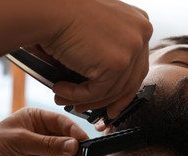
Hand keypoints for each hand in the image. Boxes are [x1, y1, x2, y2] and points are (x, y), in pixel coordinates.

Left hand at [0, 108, 87, 155]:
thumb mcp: (21, 142)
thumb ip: (48, 144)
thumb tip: (73, 145)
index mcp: (36, 118)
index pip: (62, 121)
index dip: (74, 130)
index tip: (83, 140)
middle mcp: (42, 132)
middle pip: (67, 135)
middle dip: (76, 142)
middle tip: (84, 151)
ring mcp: (43, 149)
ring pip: (65, 150)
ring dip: (72, 154)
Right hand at [41, 0, 152, 117]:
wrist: (46, 8)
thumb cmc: (62, 14)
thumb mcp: (95, 31)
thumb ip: (107, 51)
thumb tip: (103, 84)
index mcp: (138, 23)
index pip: (137, 65)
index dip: (123, 89)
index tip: (113, 104)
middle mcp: (141, 33)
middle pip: (130, 81)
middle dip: (109, 101)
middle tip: (92, 112)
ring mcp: (132, 49)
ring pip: (112, 90)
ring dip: (86, 99)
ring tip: (65, 99)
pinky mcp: (118, 64)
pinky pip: (98, 92)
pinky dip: (77, 95)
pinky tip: (60, 90)